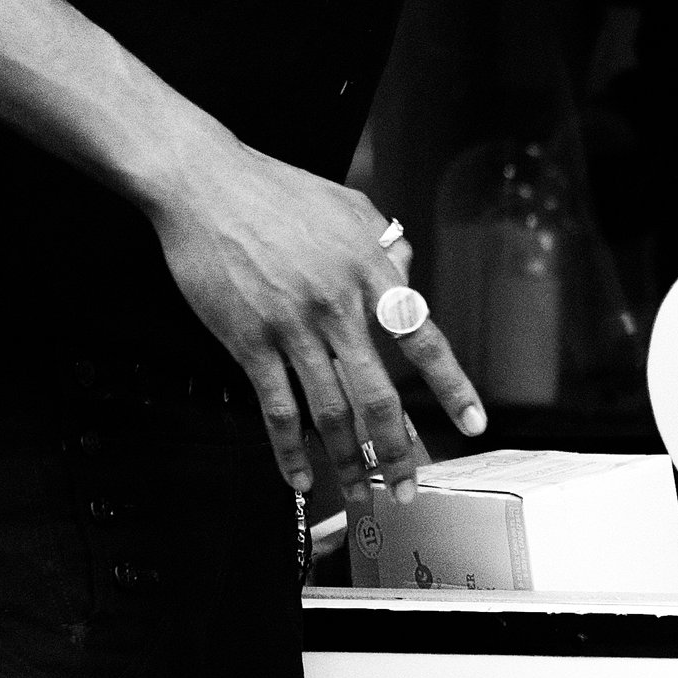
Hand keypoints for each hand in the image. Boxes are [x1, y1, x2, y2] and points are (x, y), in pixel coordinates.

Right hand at [143, 119, 486, 493]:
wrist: (205, 183)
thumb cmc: (277, 190)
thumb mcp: (350, 206)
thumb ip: (385, 245)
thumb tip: (408, 274)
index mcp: (370, 271)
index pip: (423, 339)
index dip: (451, 386)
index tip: (472, 424)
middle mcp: (337, 305)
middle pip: (377, 394)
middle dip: (396, 450)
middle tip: (408, 486)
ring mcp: (291, 326)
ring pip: (329, 411)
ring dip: (347, 461)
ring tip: (360, 494)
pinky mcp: (248, 341)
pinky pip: (275, 408)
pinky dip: (289, 450)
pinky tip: (299, 476)